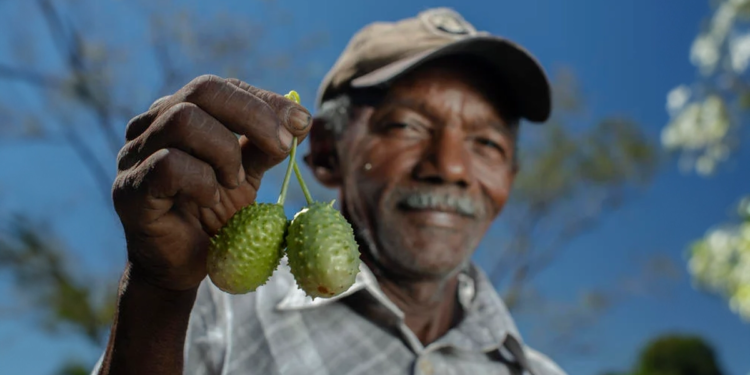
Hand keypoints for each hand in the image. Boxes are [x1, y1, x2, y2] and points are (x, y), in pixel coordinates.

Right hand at [112, 75, 311, 291]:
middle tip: (283, 146)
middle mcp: (150, 125)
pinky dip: (202, 180)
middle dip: (254, 116)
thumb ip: (266, 146)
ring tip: (235, 181)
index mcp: (178, 113)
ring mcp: (134, 155)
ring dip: (224, 151)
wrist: (183, 266)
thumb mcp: (247, 174)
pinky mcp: (129, 190)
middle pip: (203, 90)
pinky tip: (211, 199)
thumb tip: (302, 119)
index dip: (265, 100)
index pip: (221, 87)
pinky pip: (167, 164)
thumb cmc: (213, 214)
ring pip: (183, 121)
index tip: (301, 121)